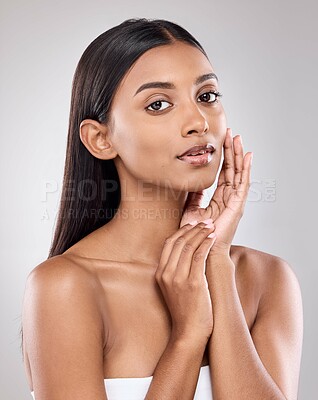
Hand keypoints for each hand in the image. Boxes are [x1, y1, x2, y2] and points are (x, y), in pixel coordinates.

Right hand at [155, 221, 216, 343]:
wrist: (189, 332)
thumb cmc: (185, 310)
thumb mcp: (174, 288)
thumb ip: (177, 270)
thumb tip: (189, 252)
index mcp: (160, 273)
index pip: (168, 244)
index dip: (181, 231)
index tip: (193, 225)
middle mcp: (166, 273)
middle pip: (178, 242)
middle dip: (193, 228)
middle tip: (205, 221)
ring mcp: (178, 278)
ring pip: (188, 246)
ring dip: (201, 233)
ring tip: (210, 226)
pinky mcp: (192, 283)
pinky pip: (198, 256)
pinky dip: (206, 244)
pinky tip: (212, 238)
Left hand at [180, 128, 252, 257]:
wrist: (201, 248)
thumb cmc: (196, 233)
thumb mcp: (191, 209)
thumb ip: (193, 195)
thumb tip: (191, 181)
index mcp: (220, 197)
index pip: (224, 172)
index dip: (223, 157)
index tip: (222, 141)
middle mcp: (230, 197)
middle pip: (233, 169)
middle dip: (232, 151)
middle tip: (231, 133)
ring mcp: (235, 201)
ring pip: (239, 173)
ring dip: (239, 155)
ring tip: (239, 139)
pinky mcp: (237, 205)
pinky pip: (243, 183)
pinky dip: (246, 170)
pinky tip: (248, 157)